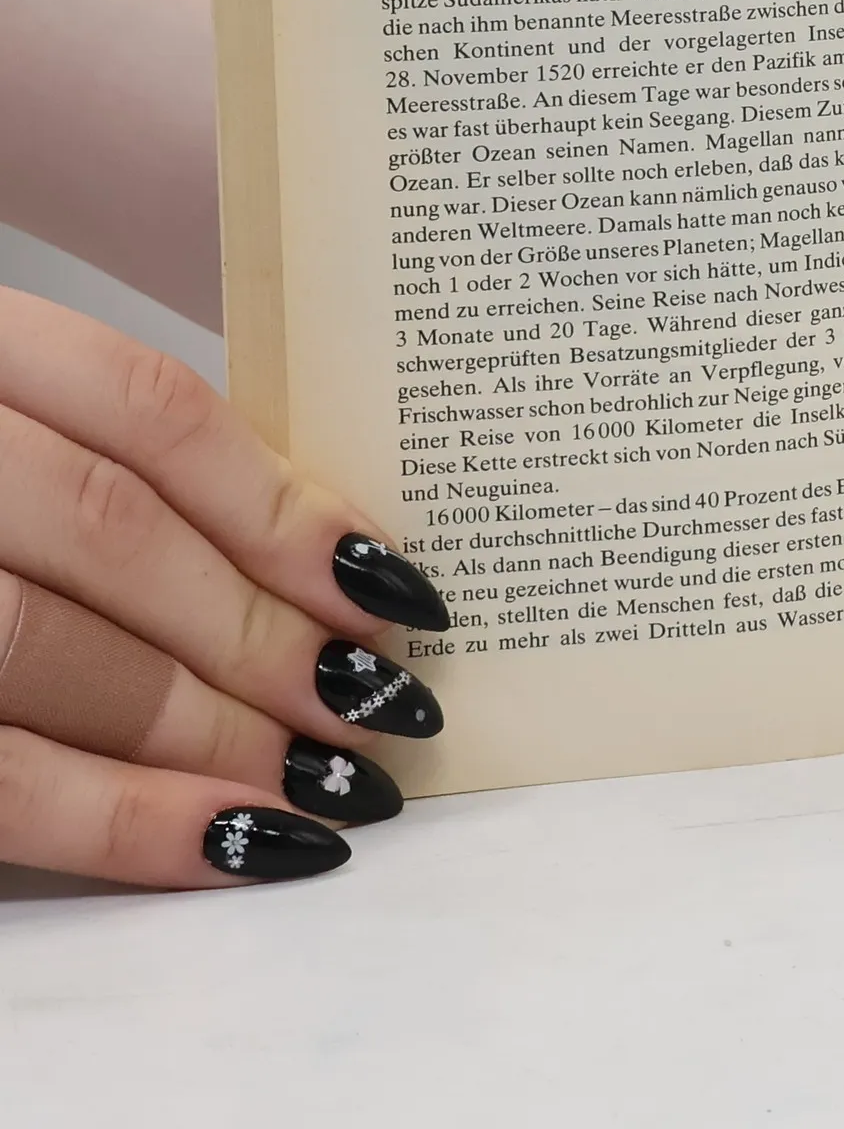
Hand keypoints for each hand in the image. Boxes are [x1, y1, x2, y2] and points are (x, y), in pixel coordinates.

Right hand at [0, 287, 450, 885]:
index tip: (390, 583)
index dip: (283, 504)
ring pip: (45, 654)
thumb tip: (314, 557)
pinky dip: (123, 822)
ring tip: (333, 782)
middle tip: (384, 705)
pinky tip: (236, 847)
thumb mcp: (6, 413)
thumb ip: (108, 460)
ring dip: (214, 733)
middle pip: (112, 536)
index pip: (147, 410)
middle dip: (266, 633)